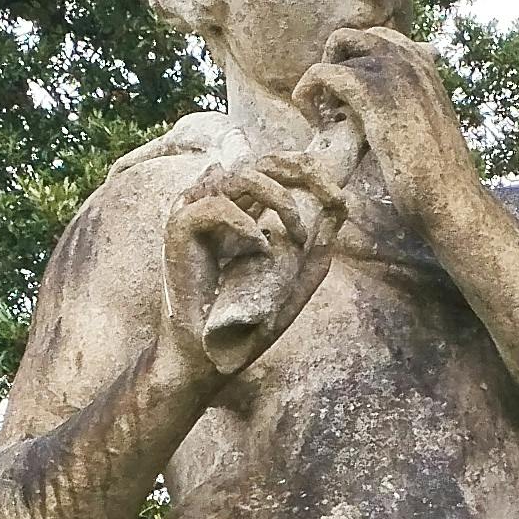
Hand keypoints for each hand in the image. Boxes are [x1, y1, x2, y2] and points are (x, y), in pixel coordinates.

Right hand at [162, 157, 341, 378]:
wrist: (208, 357)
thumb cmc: (246, 321)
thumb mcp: (295, 281)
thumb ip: (316, 247)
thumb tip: (340, 208)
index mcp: (239, 209)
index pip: (273, 167)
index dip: (308, 171)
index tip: (339, 200)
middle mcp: (216, 204)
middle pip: (260, 161)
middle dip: (304, 174)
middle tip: (333, 199)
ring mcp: (193, 213)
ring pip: (240, 175)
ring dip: (279, 199)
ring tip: (298, 233)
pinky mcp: (178, 230)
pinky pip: (214, 206)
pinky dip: (243, 223)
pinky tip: (260, 249)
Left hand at [292, 26, 475, 229]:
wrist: (452, 198)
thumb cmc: (440, 176)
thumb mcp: (427, 128)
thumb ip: (410, 106)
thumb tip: (395, 109)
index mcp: (425, 65)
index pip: (379, 39)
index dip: (354, 62)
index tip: (350, 99)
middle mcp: (411, 59)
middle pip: (352, 35)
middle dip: (333, 63)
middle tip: (332, 105)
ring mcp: (393, 74)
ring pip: (337, 47)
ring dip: (320, 79)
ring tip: (324, 118)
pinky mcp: (373, 96)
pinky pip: (324, 72)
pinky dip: (310, 93)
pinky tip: (317, 123)